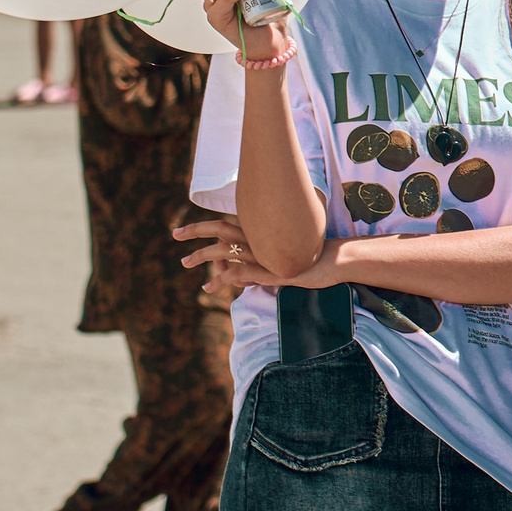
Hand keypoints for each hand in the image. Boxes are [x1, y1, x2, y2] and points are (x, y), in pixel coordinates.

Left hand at [176, 218, 339, 294]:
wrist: (336, 261)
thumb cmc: (314, 258)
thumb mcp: (284, 257)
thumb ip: (260, 261)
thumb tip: (241, 275)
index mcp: (262, 233)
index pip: (230, 224)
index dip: (208, 227)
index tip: (191, 232)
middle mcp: (259, 240)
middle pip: (220, 228)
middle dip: (195, 230)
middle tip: (175, 233)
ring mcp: (263, 255)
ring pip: (224, 251)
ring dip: (201, 255)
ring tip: (185, 262)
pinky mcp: (268, 270)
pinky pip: (238, 274)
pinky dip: (220, 280)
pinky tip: (208, 286)